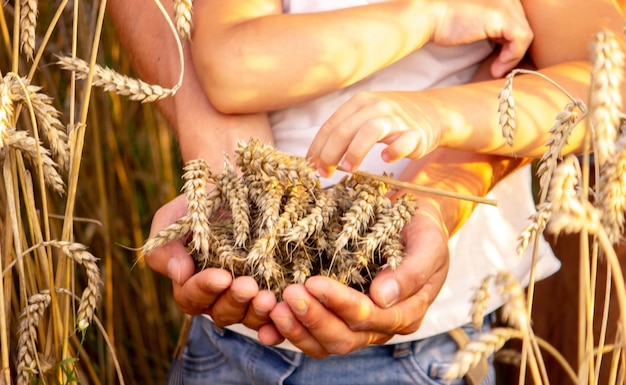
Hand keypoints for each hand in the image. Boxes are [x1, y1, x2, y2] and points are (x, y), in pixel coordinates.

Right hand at [145, 194, 276, 329]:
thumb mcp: (175, 218)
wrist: (239, 185)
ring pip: (248, 317)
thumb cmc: (201, 202)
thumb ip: (166, 246)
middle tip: (249, 286)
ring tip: (268, 297)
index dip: (205, 288)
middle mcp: (219, 296)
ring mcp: (247, 297)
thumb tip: (179, 274)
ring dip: (257, 312)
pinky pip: (274, 316)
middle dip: (235, 300)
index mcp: (191, 282)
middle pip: (221, 312)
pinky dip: (278, 318)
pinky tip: (283, 309)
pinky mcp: (273, 291)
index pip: (192, 296)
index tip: (222, 276)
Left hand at [261, 200, 449, 356]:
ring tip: (274, 307)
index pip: (369, 316)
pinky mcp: (337, 316)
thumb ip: (411, 272)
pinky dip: (289, 332)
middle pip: (344, 337)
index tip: (314, 282)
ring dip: (298, 329)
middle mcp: (380, 325)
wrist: (412, 222)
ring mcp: (357, 324)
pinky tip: (266, 325)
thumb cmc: (422, 230)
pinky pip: (311, 334)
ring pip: (324, 343)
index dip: (340, 303)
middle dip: (314, 318)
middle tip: (289, 295)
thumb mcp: (428, 244)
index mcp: (405, 312)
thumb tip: (382, 298)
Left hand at [307, 91, 439, 176]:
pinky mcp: (416, 133)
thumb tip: (317, 157)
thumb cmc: (392, 120)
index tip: (311, 166)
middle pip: (345, 130)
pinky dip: (393, 151)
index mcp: (359, 103)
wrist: (433, 111)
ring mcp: (397, 119)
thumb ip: (345, 131)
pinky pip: (403, 141)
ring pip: (370, 131)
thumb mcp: (365, 116)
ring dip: (355, 151)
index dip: (318, 147)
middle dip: (330, 154)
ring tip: (349, 169)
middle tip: (324, 172)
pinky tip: (386, 159)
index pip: (331, 125)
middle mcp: (376, 106)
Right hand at [430, 0, 531, 76]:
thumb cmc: (442, 20)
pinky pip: (522, 39)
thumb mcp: (473, 19)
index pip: (517, 16)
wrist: (427, 14)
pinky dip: (512, 57)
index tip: (498, 56)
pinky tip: (497, 67)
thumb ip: (490, 23)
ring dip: (512, 56)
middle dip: (513, 47)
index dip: (509, 38)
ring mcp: (506, 3)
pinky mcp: (502, 16)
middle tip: (499, 66)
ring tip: (498, 69)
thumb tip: (503, 43)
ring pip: (524, 32)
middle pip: (522, 23)